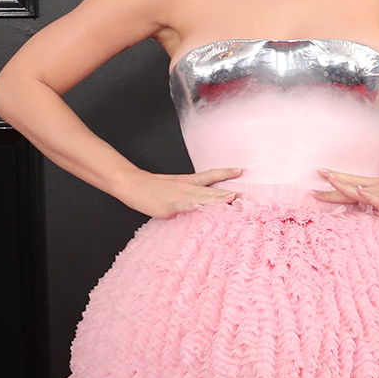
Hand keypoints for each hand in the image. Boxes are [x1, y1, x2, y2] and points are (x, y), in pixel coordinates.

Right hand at [129, 168, 243, 218]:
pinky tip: (199, 207)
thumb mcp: (175, 187)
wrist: (132, 184)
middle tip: (246, 196)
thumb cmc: (153, 188)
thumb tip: (204, 201)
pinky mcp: (168, 205)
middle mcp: (187, 187)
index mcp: (189, 182)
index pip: (210, 176)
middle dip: (229, 194)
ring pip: (201, 197)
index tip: (240, 170)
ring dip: (217, 198)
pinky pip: (181, 205)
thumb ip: (190, 193)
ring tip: (231, 199)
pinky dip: (190, 206)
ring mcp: (178, 196)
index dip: (225, 173)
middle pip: (212, 190)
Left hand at [313, 169, 378, 221]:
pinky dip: (368, 195)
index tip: (320, 174)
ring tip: (330, 179)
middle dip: (331, 182)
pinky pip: (377, 199)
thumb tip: (362, 201)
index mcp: (374, 186)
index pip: (350, 181)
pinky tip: (359, 190)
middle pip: (349, 185)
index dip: (335, 179)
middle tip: (317, 177)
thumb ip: (373, 200)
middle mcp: (375, 188)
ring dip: (343, 184)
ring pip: (359, 190)